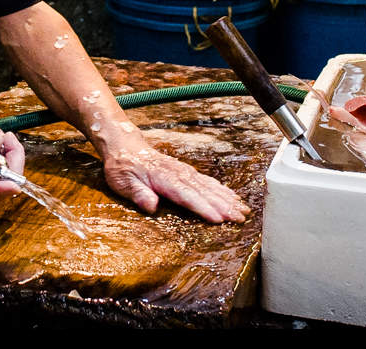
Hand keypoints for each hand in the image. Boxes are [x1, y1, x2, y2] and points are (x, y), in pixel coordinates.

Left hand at [103, 142, 249, 222]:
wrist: (125, 146)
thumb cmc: (122, 167)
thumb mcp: (122, 181)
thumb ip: (138, 193)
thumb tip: (151, 205)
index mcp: (163, 178)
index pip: (186, 195)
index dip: (202, 207)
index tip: (218, 218)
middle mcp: (178, 174)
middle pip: (204, 191)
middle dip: (224, 205)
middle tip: (240, 218)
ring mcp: (184, 172)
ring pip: (209, 186)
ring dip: (227, 198)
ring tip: (243, 210)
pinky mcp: (186, 172)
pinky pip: (207, 181)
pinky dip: (221, 189)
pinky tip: (232, 197)